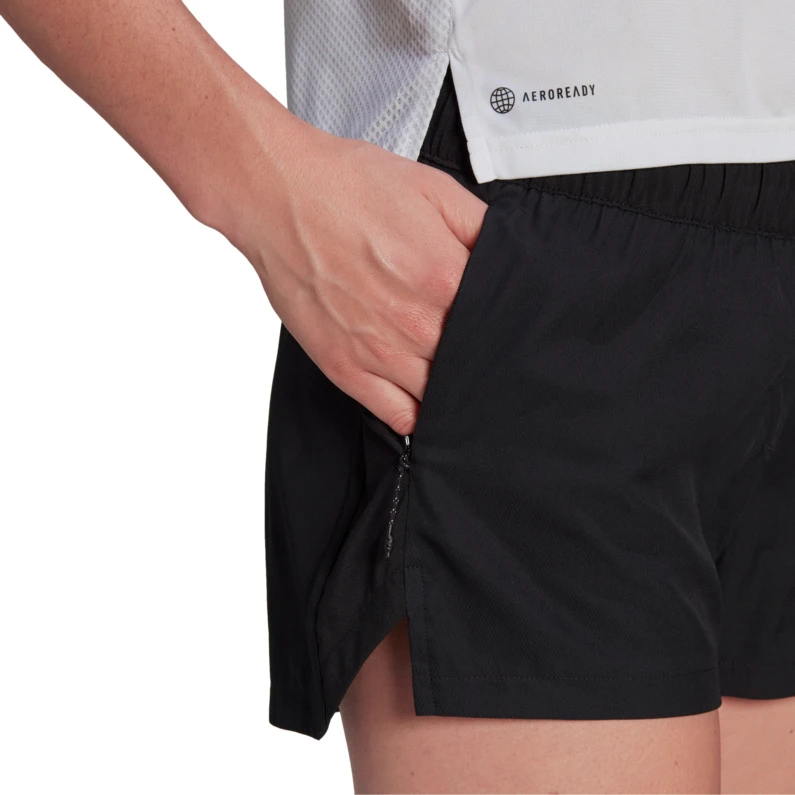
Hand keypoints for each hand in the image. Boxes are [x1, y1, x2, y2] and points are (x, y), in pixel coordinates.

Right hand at [232, 124, 487, 436]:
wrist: (278, 195)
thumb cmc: (347, 187)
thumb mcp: (434, 189)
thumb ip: (482, 228)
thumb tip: (511, 261)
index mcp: (444, 278)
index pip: (500, 326)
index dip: (508, 329)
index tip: (506, 329)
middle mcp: (415, 323)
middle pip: (472, 366)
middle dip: (483, 361)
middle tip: (485, 354)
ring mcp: (379, 352)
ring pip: (439, 396)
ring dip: (453, 390)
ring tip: (455, 375)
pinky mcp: (345, 368)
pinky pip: (397, 416)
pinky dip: (417, 416)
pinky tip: (423, 399)